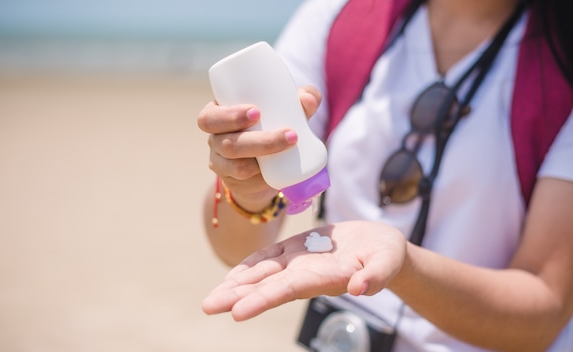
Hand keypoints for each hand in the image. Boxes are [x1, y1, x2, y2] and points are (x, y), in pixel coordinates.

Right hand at [196, 86, 321, 208]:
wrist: (266, 169)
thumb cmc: (271, 128)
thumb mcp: (284, 112)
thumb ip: (298, 102)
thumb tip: (309, 99)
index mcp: (218, 116)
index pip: (210, 117)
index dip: (229, 115)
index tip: (257, 111)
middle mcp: (215, 139)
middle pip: (224, 141)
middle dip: (252, 136)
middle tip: (284, 130)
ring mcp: (220, 161)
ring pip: (235, 159)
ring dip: (263, 150)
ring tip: (290, 142)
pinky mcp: (232, 179)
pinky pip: (242, 176)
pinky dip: (260, 170)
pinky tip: (276, 164)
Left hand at [202, 221, 406, 320]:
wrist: (380, 246)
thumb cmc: (387, 255)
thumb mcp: (388, 261)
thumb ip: (376, 274)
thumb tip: (361, 288)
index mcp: (323, 278)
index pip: (287, 290)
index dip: (262, 299)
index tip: (237, 312)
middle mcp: (305, 274)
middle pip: (266, 286)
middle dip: (237, 296)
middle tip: (208, 306)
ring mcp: (297, 263)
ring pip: (261, 274)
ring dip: (236, 285)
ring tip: (211, 298)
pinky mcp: (296, 250)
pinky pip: (268, 259)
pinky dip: (248, 267)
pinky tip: (231, 277)